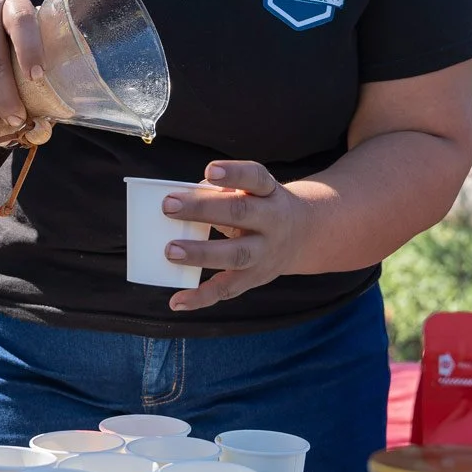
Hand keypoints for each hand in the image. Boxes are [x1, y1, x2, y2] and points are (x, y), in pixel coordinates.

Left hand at [161, 162, 312, 313]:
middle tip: (169, 206)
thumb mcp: (252, 192)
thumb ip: (221, 193)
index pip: (255, 178)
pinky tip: (177, 301)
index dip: (233, 174)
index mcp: (269, 193)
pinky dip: (201, 297)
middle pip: (240, 213)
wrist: (302, 235)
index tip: (209, 170)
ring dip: (201, 253)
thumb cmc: (259, 206)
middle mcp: (272, 221)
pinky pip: (228, 290)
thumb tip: (179, 200)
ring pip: (236, 255)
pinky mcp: (255, 278)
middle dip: (203, 209)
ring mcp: (265, 253)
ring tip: (170, 251)